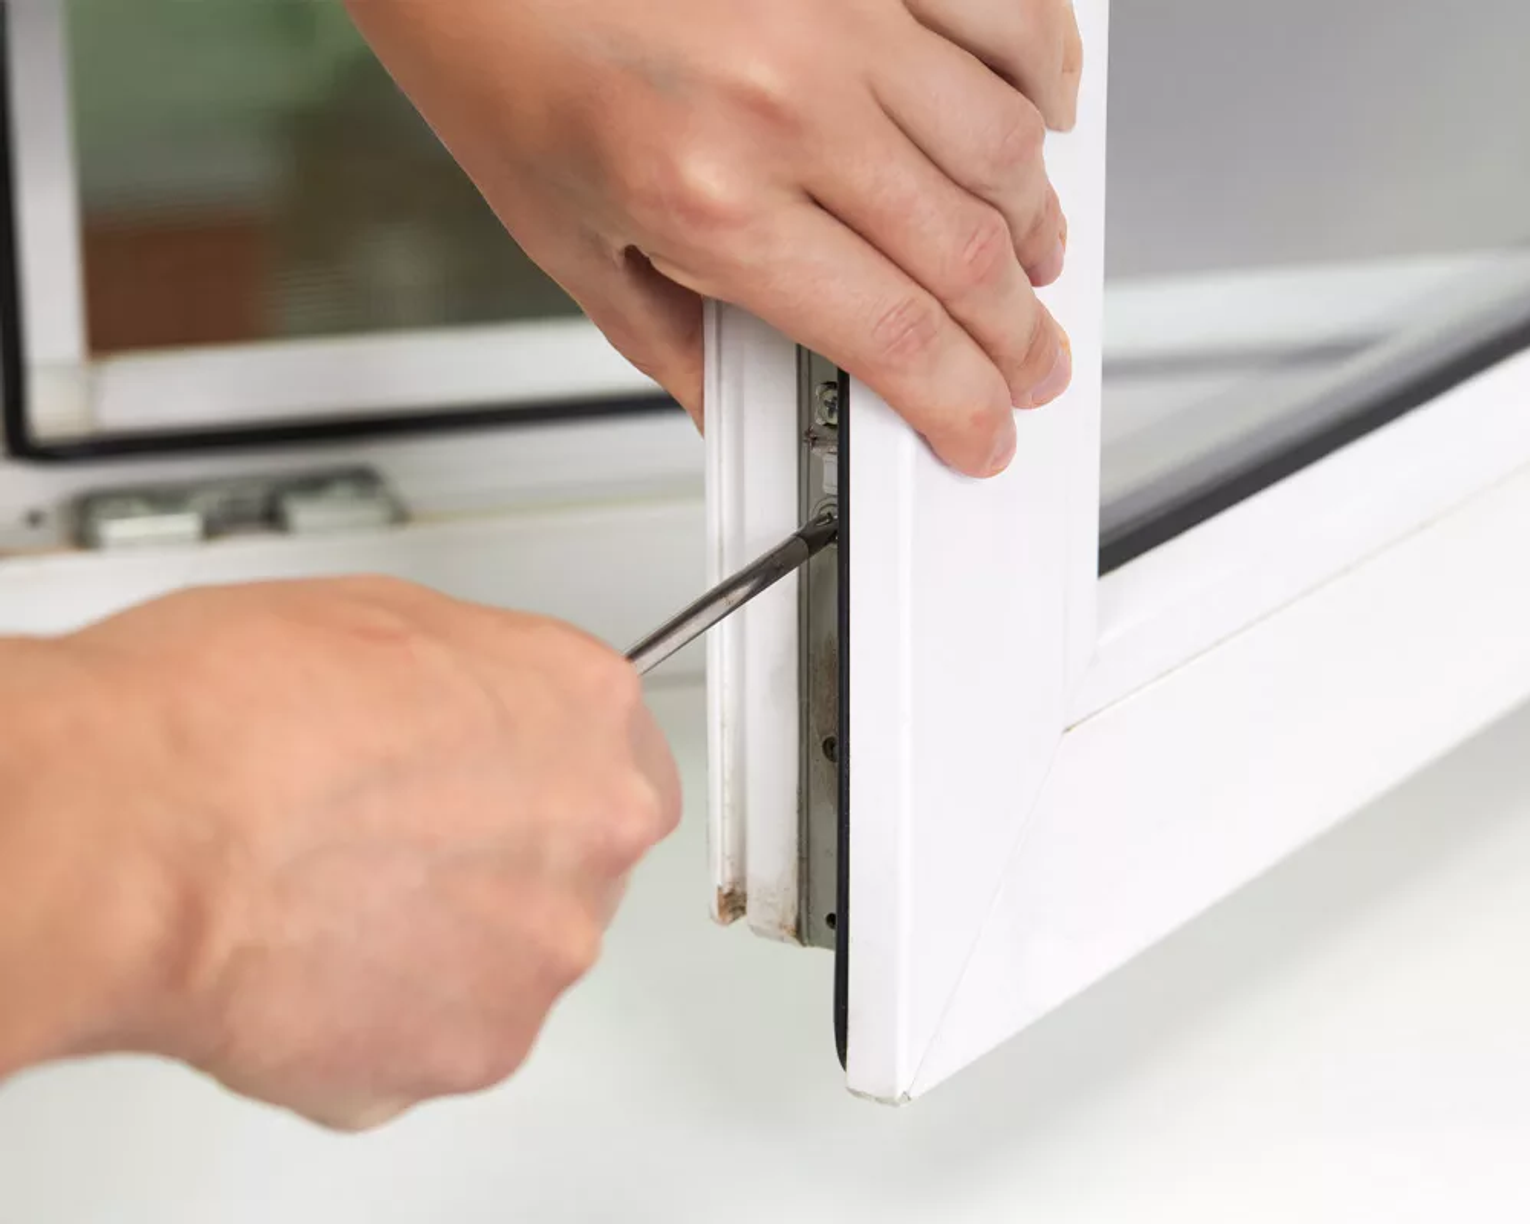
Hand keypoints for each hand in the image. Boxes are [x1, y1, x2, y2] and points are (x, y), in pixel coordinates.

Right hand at [0, 579, 678, 1128]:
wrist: (139, 831)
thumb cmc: (224, 713)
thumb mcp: (376, 617)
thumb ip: (470, 678)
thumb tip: (467, 706)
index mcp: (584, 708)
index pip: (614, 751)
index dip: (542, 770)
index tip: (503, 786)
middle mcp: (593, 832)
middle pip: (574, 857)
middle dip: (499, 856)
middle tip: (392, 846)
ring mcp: (542, 951)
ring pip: (513, 953)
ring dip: (446, 941)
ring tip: (327, 906)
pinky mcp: (476, 1052)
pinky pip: (445, 1034)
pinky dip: (388, 1015)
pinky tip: (311, 966)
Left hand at [347, 0, 1082, 476]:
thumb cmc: (496, 55)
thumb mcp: (567, 242)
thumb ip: (673, 345)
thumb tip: (743, 417)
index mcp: (708, 197)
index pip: (889, 336)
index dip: (959, 403)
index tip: (980, 429)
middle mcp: (788, 101)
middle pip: (967, 254)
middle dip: (1015, 337)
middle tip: (1027, 364)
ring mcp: (839, 11)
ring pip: (1004, 145)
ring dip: (1037, 225)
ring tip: (1035, 264)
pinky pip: (1005, 11)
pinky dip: (1044, 73)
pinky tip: (1040, 115)